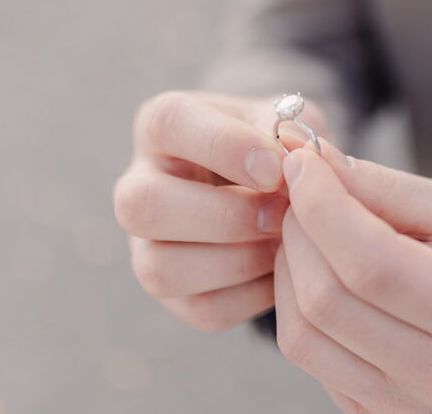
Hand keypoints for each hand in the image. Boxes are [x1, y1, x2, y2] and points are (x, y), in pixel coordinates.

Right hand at [113, 91, 325, 330]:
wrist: (277, 188)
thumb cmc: (277, 146)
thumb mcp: (286, 123)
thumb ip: (289, 132)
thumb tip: (293, 157)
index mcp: (162, 125)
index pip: (169, 123)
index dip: (225, 146)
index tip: (277, 168)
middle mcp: (138, 184)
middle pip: (140, 205)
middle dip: (223, 216)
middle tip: (280, 214)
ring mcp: (145, 244)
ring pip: (159, 268)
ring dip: (236, 261)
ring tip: (285, 244)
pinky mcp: (173, 293)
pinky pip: (201, 309)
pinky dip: (251, 295)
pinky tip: (281, 270)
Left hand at [274, 142, 431, 411]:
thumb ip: (382, 186)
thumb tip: (311, 160)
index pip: (371, 266)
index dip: (322, 208)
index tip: (303, 164)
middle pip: (327, 301)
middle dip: (299, 231)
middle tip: (304, 189)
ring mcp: (405, 404)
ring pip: (302, 335)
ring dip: (288, 268)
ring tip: (308, 228)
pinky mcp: (373, 412)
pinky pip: (306, 355)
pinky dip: (296, 303)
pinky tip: (320, 271)